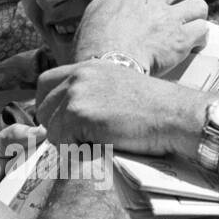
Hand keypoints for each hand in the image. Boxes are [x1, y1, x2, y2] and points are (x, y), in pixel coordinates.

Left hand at [35, 60, 207, 156]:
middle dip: (57, 128)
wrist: (176, 115)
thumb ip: (90, 94)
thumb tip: (65, 117)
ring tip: (97, 142)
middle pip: (43, 108)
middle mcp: (78, 76)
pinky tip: (99, 146)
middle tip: (81, 139)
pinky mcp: (79, 114)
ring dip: (69, 141)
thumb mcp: (116, 88)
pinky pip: (62, 141)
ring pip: (51, 127)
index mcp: (86, 67)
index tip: (60, 123)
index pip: (45, 84)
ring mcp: (77, 94)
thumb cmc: (154, 109)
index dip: (48, 106)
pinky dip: (76, 150)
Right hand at [72, 0, 208, 74]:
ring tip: (189, 29)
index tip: (148, 16)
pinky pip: (203, 30)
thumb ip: (107, 8)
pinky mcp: (181, 37)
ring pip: (199, 5)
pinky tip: (193, 47)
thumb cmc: (92, 47)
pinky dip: (200, 39)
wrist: (106, 65)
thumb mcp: (90, 17)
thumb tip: (114, 11)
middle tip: (177, 13)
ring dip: (195, 18)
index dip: (151, 2)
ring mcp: (168, 16)